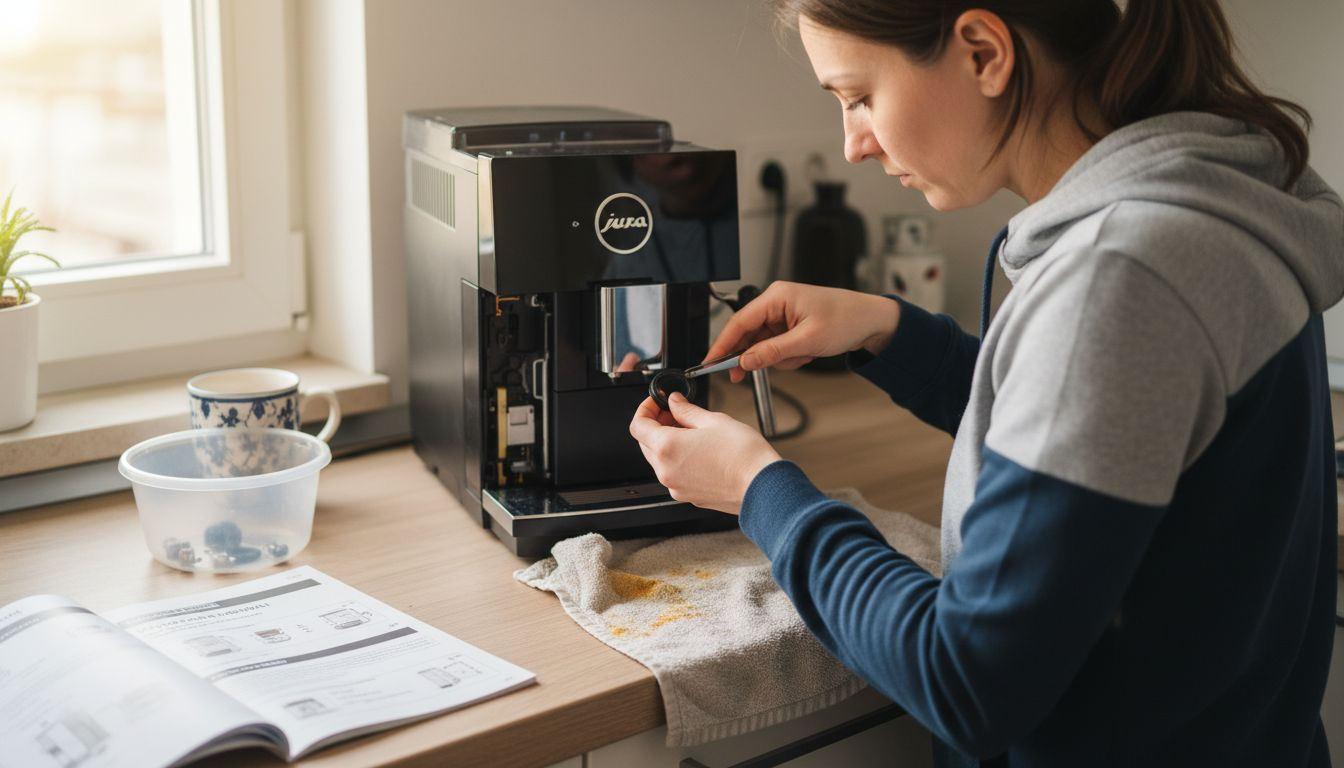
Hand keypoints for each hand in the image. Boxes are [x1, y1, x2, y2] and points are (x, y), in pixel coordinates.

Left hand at [628, 393, 781, 514]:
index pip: (638, 425)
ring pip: (658, 460)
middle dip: (656, 425)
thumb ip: (686, 410)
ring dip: (667, 443)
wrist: (762, 486)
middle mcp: (666, 471)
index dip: (645, 409)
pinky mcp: (687, 495)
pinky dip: (678, 459)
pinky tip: (698, 450)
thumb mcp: (713, 420)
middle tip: (675, 413)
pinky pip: (673, 474)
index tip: (657, 402)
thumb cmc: (743, 456)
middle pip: (645, 443)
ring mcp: (675, 486)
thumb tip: (675, 402)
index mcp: (666, 448)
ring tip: (692, 431)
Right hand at [706, 282, 900, 382]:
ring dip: (780, 358)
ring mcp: (783, 315)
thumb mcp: (807, 341)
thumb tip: (745, 361)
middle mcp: (776, 303)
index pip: (739, 322)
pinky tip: (806, 354)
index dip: (722, 344)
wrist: (872, 321)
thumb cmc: (847, 319)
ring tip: (803, 355)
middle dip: (754, 356)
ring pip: (763, 346)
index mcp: (776, 297)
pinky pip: (777, 348)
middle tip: (742, 376)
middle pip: (747, 335)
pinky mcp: (790, 326)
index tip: (710, 363)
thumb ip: (772, 352)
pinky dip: (789, 357)